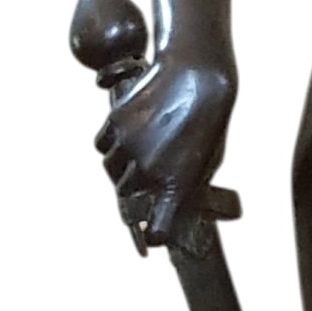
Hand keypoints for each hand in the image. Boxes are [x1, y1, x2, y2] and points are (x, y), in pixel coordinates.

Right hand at [94, 58, 234, 246]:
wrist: (197, 75)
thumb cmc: (208, 120)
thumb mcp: (207, 160)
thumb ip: (187, 184)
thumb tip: (171, 202)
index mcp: (177, 185)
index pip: (157, 229)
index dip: (154, 234)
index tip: (153, 235)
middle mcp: (148, 170)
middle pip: (128, 193)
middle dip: (136, 187)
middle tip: (146, 173)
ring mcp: (128, 146)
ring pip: (111, 169)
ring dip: (121, 165)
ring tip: (139, 149)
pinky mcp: (116, 123)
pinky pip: (102, 146)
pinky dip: (110, 146)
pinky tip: (126, 137)